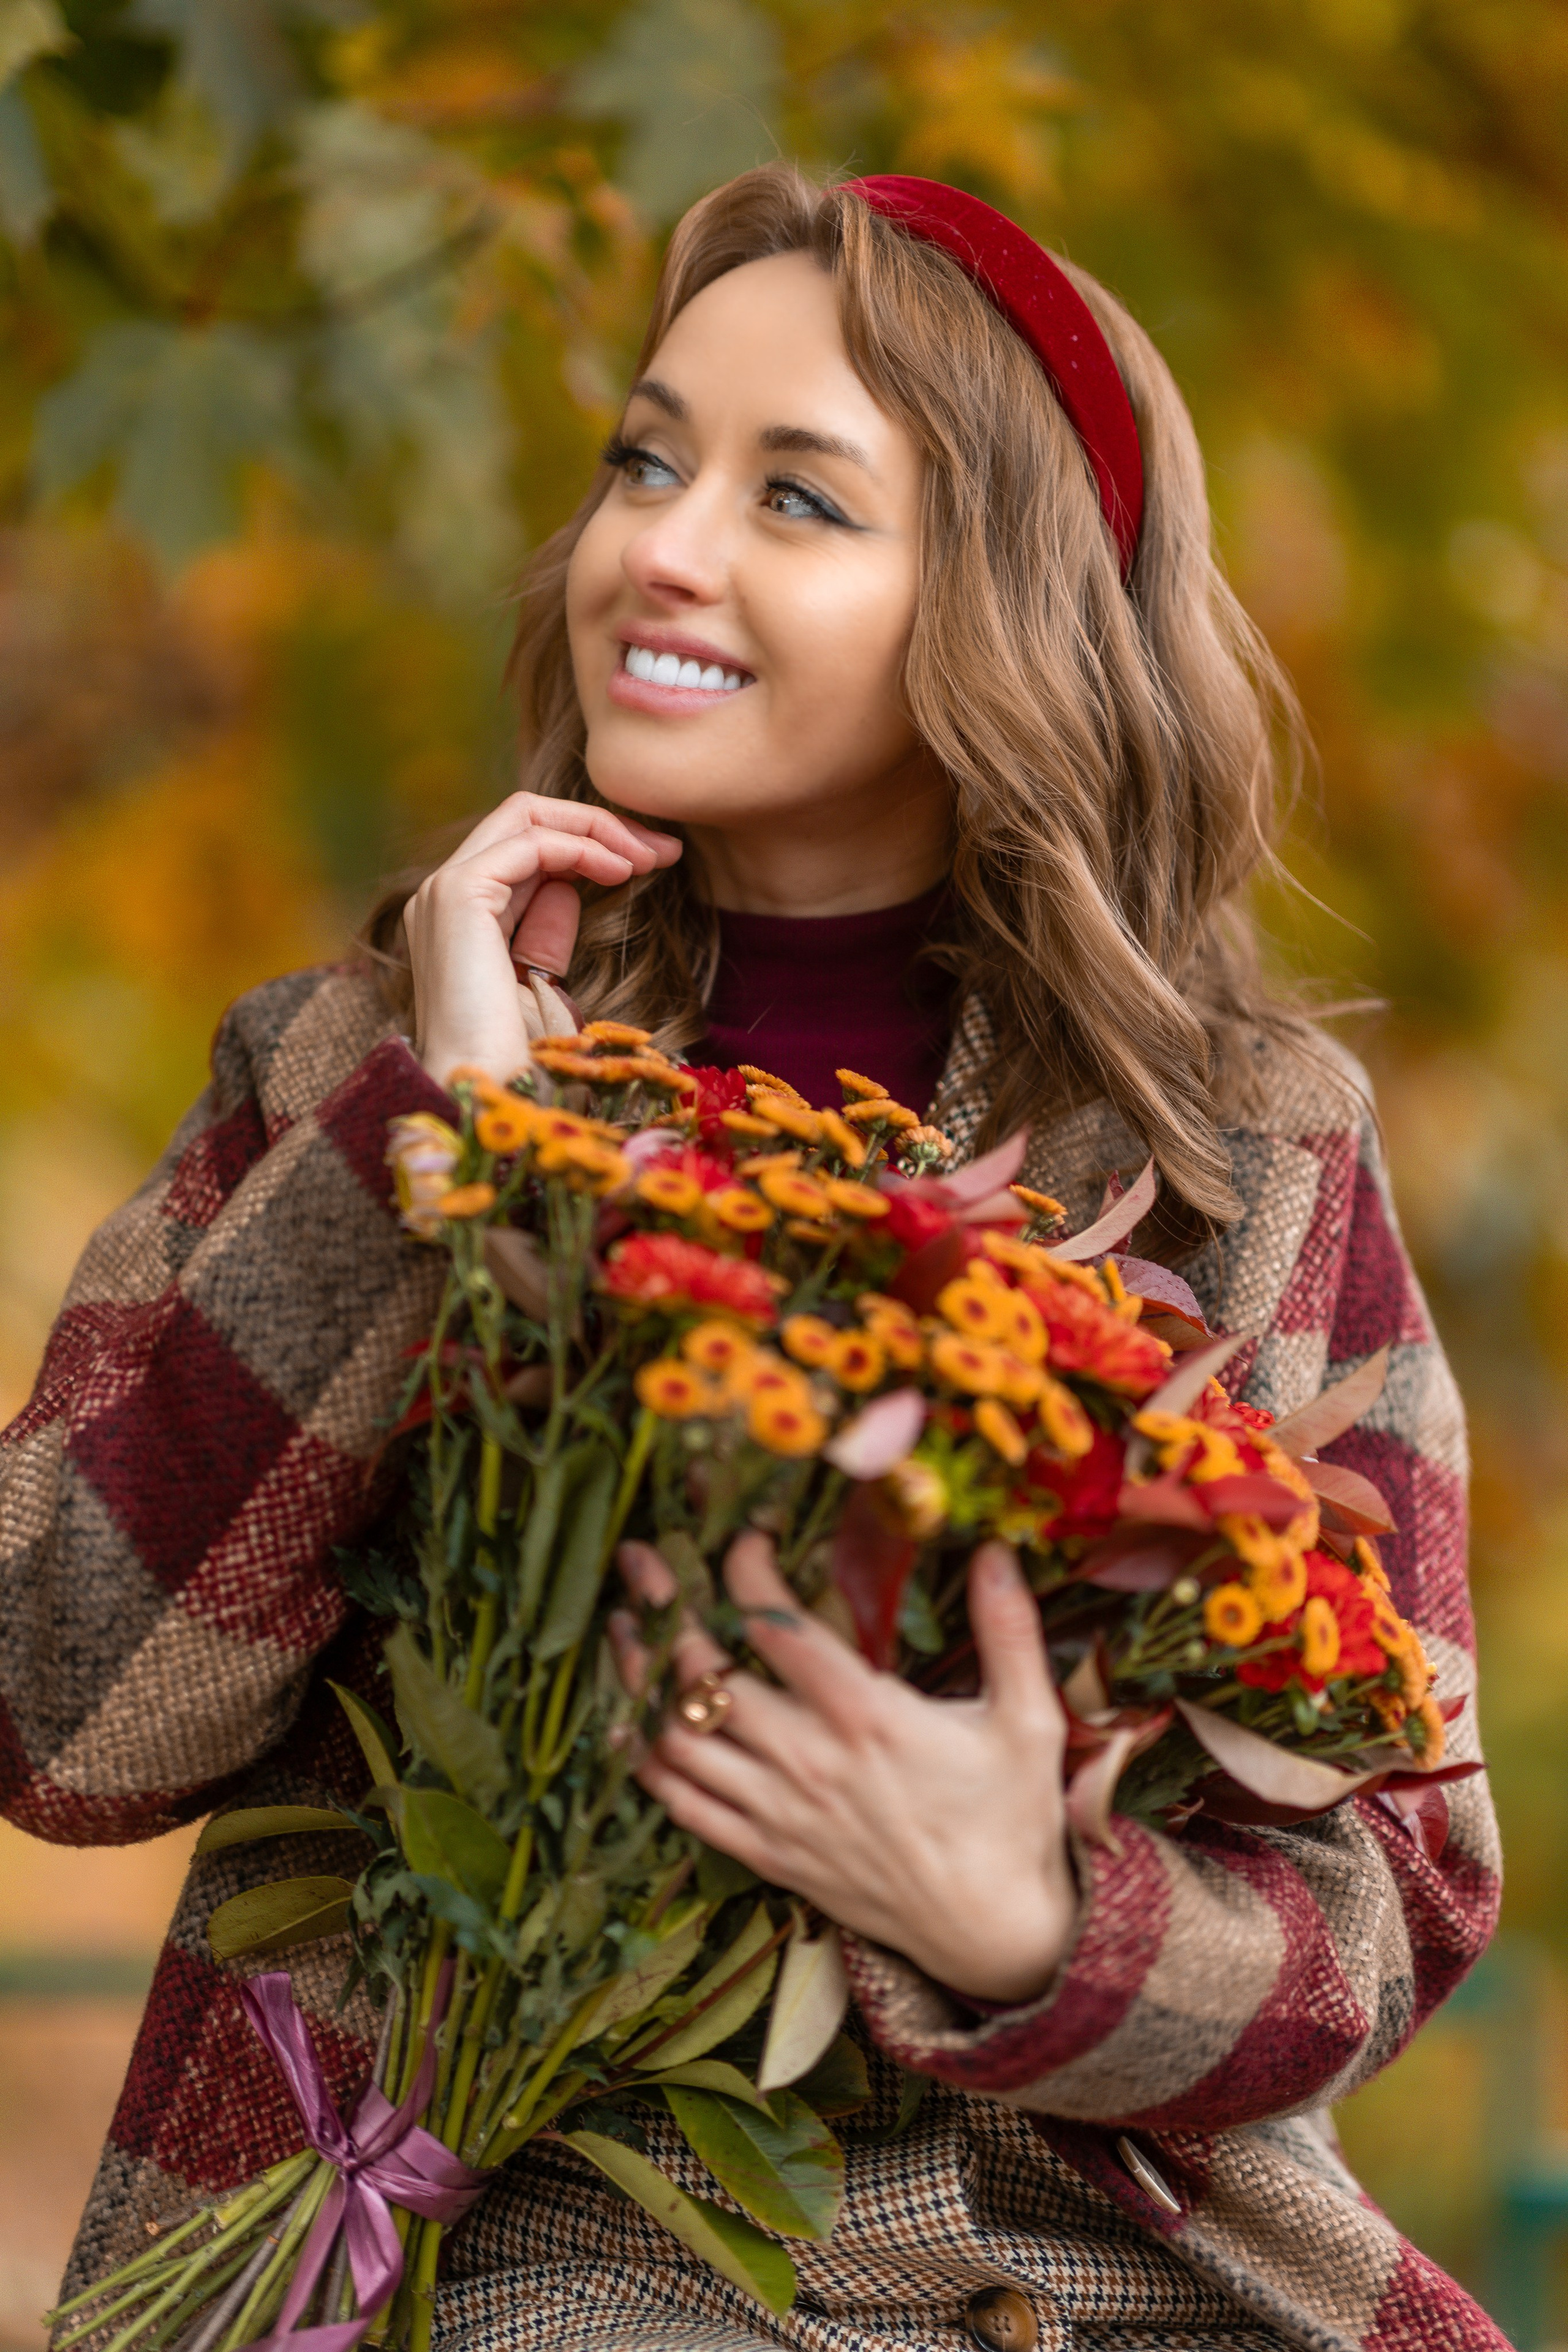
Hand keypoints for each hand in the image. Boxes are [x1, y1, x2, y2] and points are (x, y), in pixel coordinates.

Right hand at [403, 792, 681, 1084]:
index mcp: (457, 913)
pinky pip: (531, 843)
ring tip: (649, 858)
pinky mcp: (458, 893)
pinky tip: (621, 871)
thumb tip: (570, 888)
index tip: (650, 862)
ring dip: (599, 830)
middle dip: (600, 823)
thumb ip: (544, 932)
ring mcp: (443, 888)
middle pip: (525, 817)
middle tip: (662, 849)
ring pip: (526, 816)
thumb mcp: (537, 980)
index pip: (525, 845)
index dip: (590, 843)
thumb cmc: (512, 1053)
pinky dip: (582, 847)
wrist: (481, 1086)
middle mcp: (441, 892)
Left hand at [610, 1533, 1076, 2006]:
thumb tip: (994, 1548)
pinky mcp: (768, 1855)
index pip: (777, 1628)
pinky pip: (684, 1807)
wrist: (993, 1932)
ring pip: (678, 1739)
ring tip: (621, 1632)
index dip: (744, 1571)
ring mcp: (779, 1814)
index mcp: (867, 1718)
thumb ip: (1008, 1629)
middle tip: (640, 1560)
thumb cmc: (1011, 1819)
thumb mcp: (1028, 1720)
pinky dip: (646, 1764)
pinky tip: (626, 1727)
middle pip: (705, 1676)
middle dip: (664, 1608)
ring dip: (640, 1681)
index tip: (745, 1537)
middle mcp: (809, 1762)